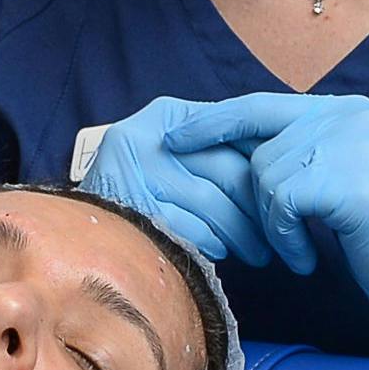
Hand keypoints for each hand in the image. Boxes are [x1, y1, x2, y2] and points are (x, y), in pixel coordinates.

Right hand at [80, 96, 270, 265]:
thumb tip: (278, 162)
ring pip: (211, 203)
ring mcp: (135, 173)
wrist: (85, 228)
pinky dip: (210, 243)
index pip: (231, 136)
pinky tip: (220, 252)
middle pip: (226, 171)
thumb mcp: (176, 153)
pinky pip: (187, 228)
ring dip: (242, 234)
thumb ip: (216, 148)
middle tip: (279, 236)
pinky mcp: (130, 209)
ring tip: (258, 253)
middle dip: (259, 208)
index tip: (283, 194)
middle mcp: (146, 137)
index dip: (264, 169)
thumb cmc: (144, 190)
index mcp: (166, 116)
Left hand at [165, 93, 368, 369]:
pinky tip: (309, 257)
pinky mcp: (354, 183)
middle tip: (282, 238)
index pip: (262, 105)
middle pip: (259, 146)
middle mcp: (353, 117)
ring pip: (266, 175)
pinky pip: (282, 202)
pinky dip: (286, 237)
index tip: (175, 137)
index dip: (215, 122)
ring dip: (274, 224)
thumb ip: (299, 155)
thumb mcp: (340, 182)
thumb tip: (228, 149)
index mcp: (349, 111)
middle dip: (255, 199)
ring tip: (302, 248)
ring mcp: (357, 146)